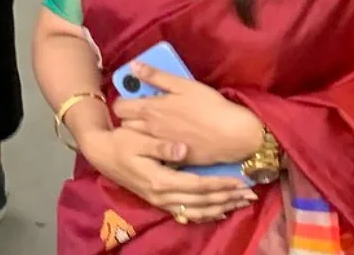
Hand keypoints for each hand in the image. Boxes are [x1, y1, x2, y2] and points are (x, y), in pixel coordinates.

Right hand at [81, 127, 256, 223]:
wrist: (102, 154)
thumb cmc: (120, 142)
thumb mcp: (137, 138)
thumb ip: (161, 145)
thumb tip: (183, 150)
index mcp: (159, 180)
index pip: (197, 186)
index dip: (219, 185)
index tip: (239, 181)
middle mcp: (162, 195)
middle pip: (201, 202)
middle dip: (227, 198)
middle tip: (250, 194)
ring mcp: (161, 201)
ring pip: (196, 211)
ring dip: (221, 207)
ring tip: (241, 202)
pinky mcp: (160, 201)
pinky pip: (187, 213)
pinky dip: (205, 214)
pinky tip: (219, 211)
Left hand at [111, 63, 266, 166]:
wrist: (234, 135)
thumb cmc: (210, 106)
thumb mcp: (184, 85)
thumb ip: (156, 76)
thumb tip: (133, 66)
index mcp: (151, 109)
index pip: (119, 107)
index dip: (123, 102)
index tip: (133, 98)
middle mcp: (151, 129)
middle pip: (125, 125)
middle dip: (129, 118)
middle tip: (144, 112)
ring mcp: (161, 146)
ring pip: (137, 140)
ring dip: (140, 133)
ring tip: (154, 125)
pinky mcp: (172, 158)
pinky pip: (155, 153)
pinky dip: (155, 147)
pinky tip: (167, 140)